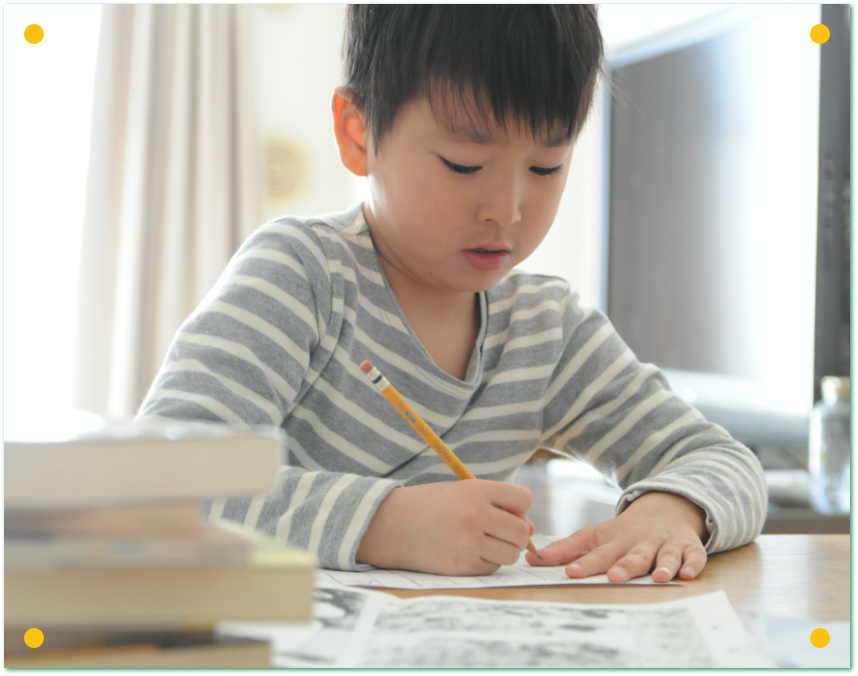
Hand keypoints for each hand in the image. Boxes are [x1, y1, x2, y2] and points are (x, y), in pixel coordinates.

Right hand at [357, 480, 532, 575]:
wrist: (392, 525)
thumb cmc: (432, 506)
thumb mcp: (464, 492)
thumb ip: (498, 506)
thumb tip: (530, 532)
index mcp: (477, 491)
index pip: (524, 500)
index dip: (518, 508)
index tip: (503, 511)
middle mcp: (476, 515)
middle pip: (522, 532)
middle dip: (515, 534)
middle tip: (495, 532)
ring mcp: (469, 543)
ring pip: (511, 554)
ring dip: (502, 551)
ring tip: (481, 542)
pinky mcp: (461, 566)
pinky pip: (491, 568)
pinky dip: (485, 563)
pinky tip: (465, 552)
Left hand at [525, 491, 707, 582]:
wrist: (664, 510)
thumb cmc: (622, 532)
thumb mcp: (594, 536)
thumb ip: (566, 549)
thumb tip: (531, 558)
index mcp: (614, 540)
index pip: (597, 552)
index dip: (585, 563)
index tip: (570, 572)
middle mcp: (639, 542)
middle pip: (631, 555)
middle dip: (624, 565)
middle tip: (615, 576)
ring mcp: (664, 544)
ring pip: (663, 555)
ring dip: (661, 565)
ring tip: (658, 576)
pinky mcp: (687, 548)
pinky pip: (693, 556)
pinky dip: (692, 564)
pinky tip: (689, 574)